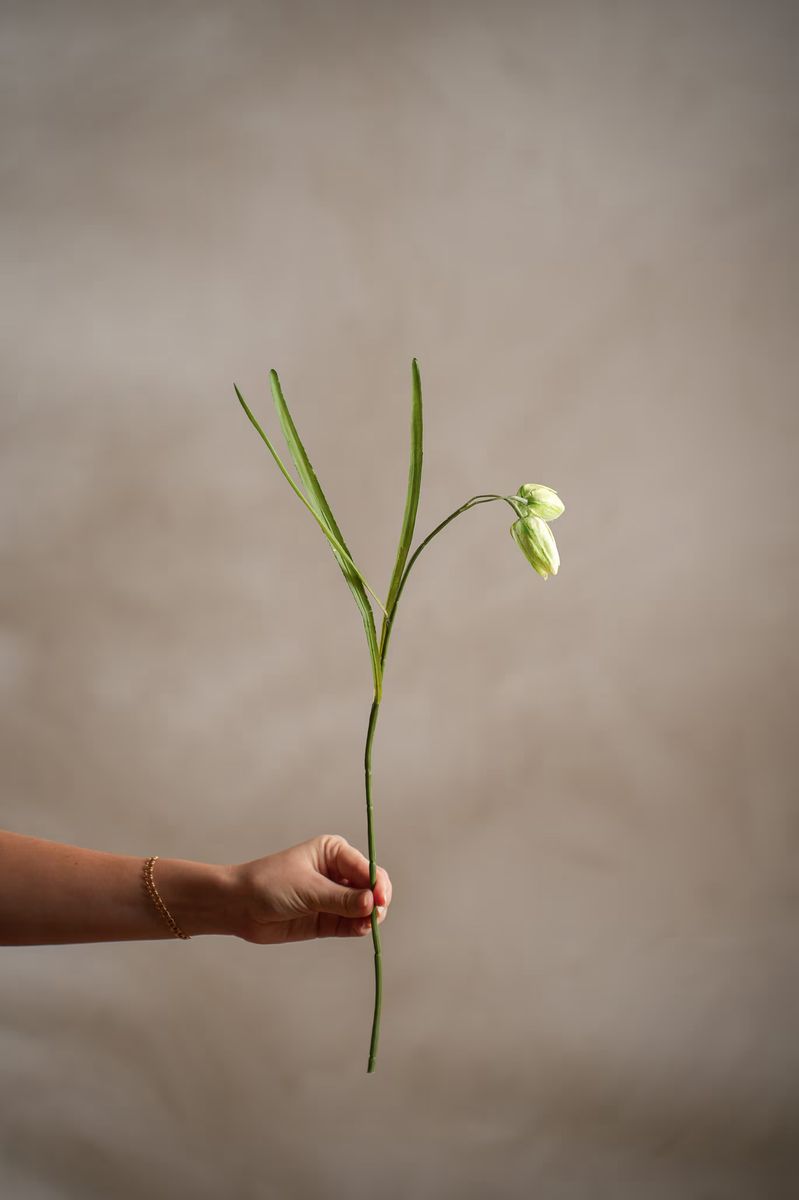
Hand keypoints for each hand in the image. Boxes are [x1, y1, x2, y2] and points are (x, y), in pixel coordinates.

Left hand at [230, 833, 392, 944]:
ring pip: (364, 908)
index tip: (381, 900)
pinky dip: (358, 927)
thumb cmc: (269, 884)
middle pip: (370, 887)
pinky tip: (360, 930)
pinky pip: (351, 923)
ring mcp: (333, 897)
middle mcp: (337, 873)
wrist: (239, 906)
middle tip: (376, 915)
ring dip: (369, 917)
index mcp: (334, 853)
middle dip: (377, 901)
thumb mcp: (308, 889)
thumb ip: (341, 899)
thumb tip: (373, 903)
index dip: (377, 883)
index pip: (366, 867)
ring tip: (365, 925)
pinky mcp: (327, 919)